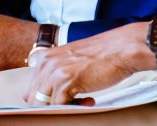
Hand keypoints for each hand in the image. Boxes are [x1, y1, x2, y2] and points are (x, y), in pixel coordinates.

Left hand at [24, 23, 153, 104]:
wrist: (125, 48)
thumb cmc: (104, 54)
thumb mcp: (73, 58)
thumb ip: (58, 70)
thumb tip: (48, 95)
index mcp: (46, 56)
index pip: (31, 88)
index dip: (45, 97)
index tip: (62, 98)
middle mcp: (47, 62)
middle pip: (34, 98)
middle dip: (51, 104)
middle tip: (74, 101)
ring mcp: (55, 72)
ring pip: (43, 104)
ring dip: (62, 107)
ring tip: (84, 100)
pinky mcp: (66, 82)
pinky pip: (58, 107)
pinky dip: (74, 108)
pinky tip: (90, 99)